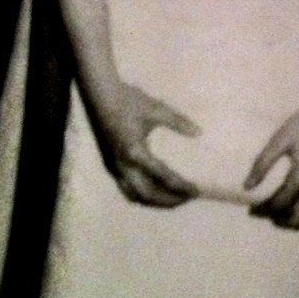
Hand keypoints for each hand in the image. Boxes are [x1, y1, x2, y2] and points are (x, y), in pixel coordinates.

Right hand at [90, 82, 200, 206]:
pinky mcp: (110, 166)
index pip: (162, 177)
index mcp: (135, 152)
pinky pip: (126, 189)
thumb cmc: (129, 100)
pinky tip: (155, 191)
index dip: (181, 186)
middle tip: (189, 197)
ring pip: (134, 196)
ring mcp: (114, 168)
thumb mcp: (156, 109)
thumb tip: (199, 133)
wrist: (100, 96)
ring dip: (155, 201)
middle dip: (169, 200)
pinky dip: (142, 196)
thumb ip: (178, 122)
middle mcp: (123, 166)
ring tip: (175, 199)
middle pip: (148, 195)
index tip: (196, 191)